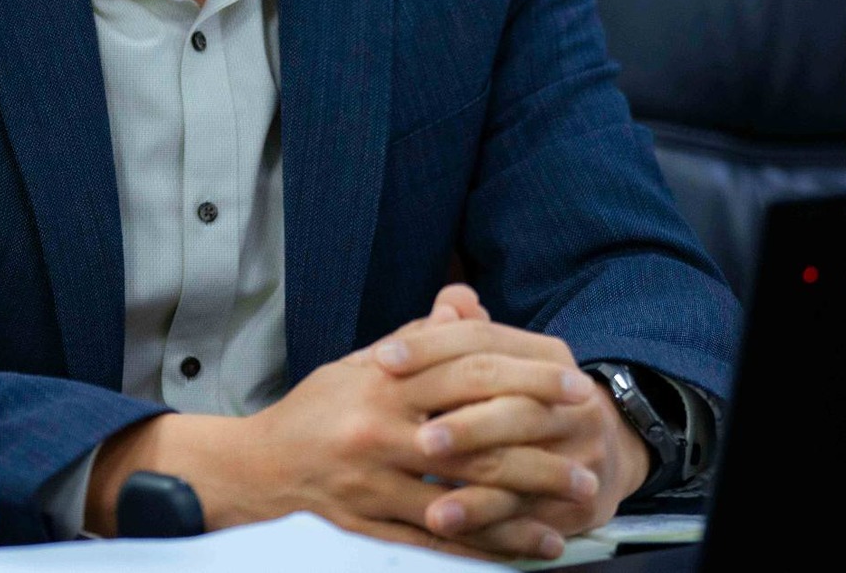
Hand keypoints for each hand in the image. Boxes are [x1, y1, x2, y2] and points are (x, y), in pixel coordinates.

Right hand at [84, 285, 596, 557]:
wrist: (256, 470)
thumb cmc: (315, 411)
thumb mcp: (359, 364)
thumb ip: (417, 340)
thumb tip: (464, 302)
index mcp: (382, 384)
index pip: (466, 372)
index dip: (525, 376)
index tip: (573, 381)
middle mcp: (380, 432)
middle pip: (477, 436)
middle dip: (541, 440)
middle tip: (590, 442)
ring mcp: (377, 484)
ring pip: (467, 492)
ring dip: (530, 498)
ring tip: (575, 495)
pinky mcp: (374, 527)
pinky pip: (443, 539)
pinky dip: (493, 542)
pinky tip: (533, 543)